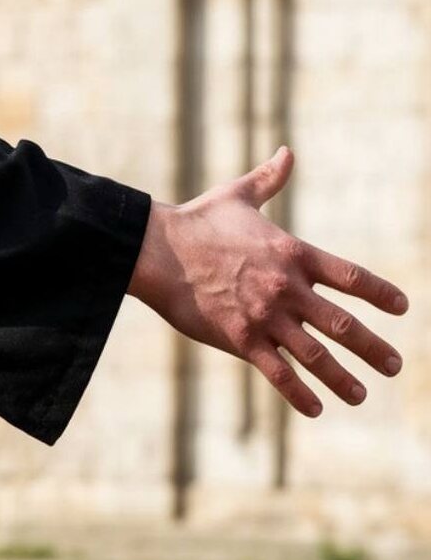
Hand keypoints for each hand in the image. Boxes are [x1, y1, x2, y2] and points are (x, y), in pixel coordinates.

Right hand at [127, 146, 408, 417]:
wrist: (157, 250)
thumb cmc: (195, 221)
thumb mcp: (237, 195)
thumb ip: (269, 179)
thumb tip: (287, 152)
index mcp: (292, 252)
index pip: (350, 276)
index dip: (379, 293)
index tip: (402, 308)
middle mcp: (286, 287)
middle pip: (342, 323)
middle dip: (372, 346)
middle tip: (393, 364)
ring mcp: (265, 316)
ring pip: (316, 355)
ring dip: (343, 378)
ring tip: (362, 394)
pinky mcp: (240, 338)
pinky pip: (277, 372)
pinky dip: (299, 392)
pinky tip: (315, 407)